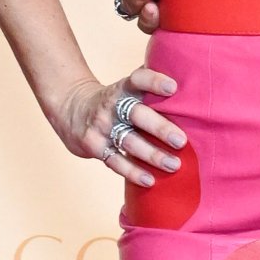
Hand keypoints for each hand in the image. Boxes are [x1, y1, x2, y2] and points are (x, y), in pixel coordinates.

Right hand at [49, 61, 185, 188]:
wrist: (71, 109)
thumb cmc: (114, 101)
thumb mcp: (126, 88)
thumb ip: (149, 86)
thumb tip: (188, 79)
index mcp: (124, 88)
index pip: (138, 80)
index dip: (154, 82)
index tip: (173, 87)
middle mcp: (111, 105)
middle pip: (137, 115)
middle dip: (160, 128)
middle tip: (181, 141)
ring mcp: (101, 127)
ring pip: (129, 141)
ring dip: (152, 155)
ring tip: (174, 165)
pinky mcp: (94, 146)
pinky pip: (115, 161)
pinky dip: (132, 172)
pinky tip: (150, 180)